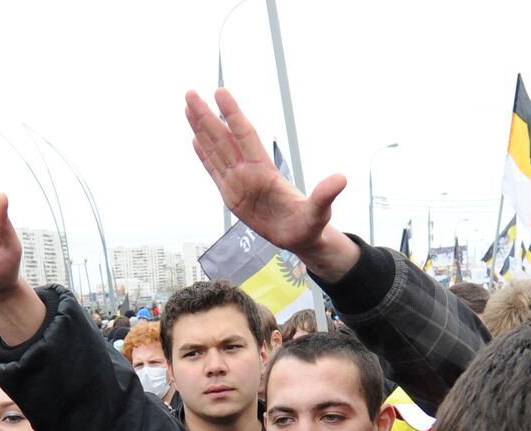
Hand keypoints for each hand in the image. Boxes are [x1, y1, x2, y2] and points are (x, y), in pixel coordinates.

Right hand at [185, 89, 358, 280]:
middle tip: (191, 93)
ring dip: (201, 129)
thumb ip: (325, 195)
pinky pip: (214, 171)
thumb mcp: (318, 212)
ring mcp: (239, 182)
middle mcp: (248, 172)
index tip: (220, 94)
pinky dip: (204, 155)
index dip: (232, 115)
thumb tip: (342, 179)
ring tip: (188, 108)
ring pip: (215, 150)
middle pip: (223, 138)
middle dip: (206, 116)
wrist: (300, 236)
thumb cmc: (309, 224)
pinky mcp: (232, 194)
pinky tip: (195, 139)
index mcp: (264, 172)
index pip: (245, 137)